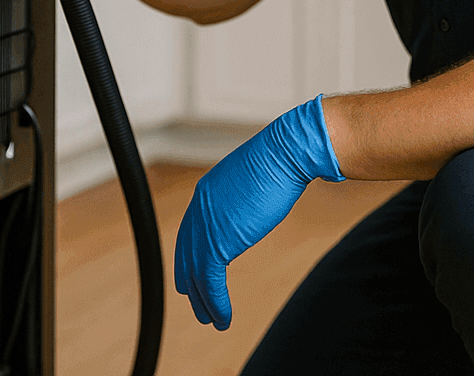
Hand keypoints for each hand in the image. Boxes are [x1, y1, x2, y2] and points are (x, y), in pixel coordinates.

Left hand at [175, 96, 344, 329]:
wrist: (286, 154)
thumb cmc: (282, 159)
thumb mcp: (255, 179)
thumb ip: (245, 196)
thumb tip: (257, 199)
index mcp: (207, 192)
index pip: (190, 231)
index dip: (190, 255)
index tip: (194, 271)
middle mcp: (200, 209)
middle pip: (187, 253)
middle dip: (190, 280)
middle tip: (194, 301)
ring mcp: (207, 226)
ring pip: (196, 273)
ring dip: (203, 300)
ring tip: (210, 319)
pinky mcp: (219, 242)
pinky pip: (211, 282)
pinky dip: (216, 303)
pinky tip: (223, 318)